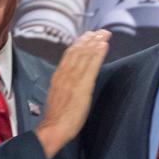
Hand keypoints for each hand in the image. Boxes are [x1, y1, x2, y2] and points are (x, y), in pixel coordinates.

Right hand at [35, 30, 108, 158]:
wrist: (54, 128)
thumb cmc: (57, 117)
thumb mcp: (57, 95)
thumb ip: (64, 84)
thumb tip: (71, 80)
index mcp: (59, 76)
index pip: (69, 54)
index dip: (80, 43)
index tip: (88, 35)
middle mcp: (65, 74)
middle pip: (78, 51)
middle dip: (90, 39)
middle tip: (100, 31)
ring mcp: (73, 79)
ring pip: (85, 55)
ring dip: (95, 42)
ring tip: (104, 34)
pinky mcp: (82, 86)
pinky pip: (91, 66)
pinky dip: (98, 54)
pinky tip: (104, 46)